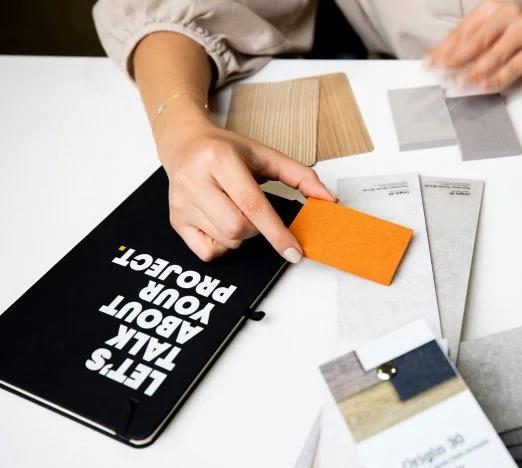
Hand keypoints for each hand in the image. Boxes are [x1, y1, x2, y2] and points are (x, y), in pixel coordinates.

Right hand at [155, 110, 334, 261]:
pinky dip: (223, 245)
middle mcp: (195, 180)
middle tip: (255, 211)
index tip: (294, 251)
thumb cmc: (227, 150)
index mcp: (219, 159)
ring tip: (237, 211)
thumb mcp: (265, 155)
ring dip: (242, 236)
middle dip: (258, 229)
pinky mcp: (175, 219)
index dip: (277, 232)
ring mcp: (181, 202)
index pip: (252, 205)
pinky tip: (222, 223)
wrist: (185, 144)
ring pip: (226, 241)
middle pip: (238, 228)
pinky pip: (207, 252)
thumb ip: (300, 176)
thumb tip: (328, 200)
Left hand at [427, 0, 521, 91]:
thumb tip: (442, 61)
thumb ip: (468, 42)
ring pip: (494, 55)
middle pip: (476, 41)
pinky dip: (496, 79)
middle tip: (441, 75)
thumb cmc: (515, 31)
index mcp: (491, 7)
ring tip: (459, 84)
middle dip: (455, 61)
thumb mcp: (489, 29)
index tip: (430, 64)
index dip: (443, 49)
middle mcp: (507, 15)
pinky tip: (483, 86)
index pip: (462, 30)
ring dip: (474, 73)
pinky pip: (512, 68)